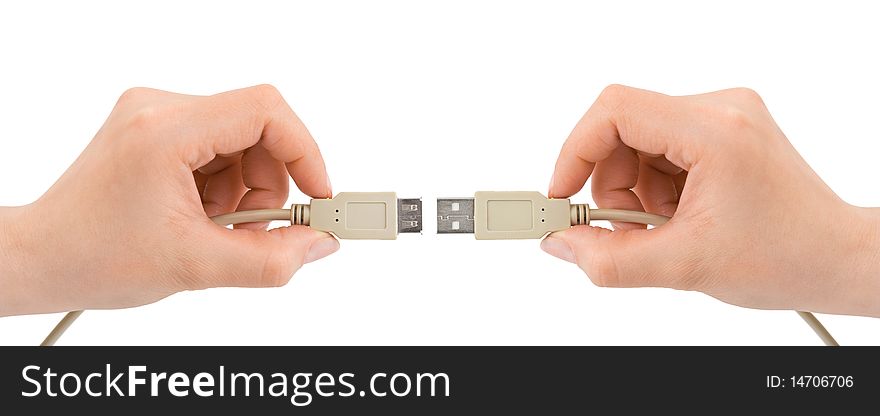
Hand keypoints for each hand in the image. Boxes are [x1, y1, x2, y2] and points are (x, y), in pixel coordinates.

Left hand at [0, 85, 338, 315]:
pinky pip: (220, 147)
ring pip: (241, 141)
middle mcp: (158, 108)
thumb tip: (318, 244)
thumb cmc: (93, 257)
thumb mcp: (195, 268)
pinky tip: (201, 215)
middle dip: (268, 184)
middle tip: (253, 228)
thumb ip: (270, 259)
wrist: (43, 258)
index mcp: (165, 130)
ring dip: (245, 190)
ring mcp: (156, 115)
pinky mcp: (157, 128)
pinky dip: (225, 185)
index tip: (318, 194)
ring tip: (214, 227)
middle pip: (257, 128)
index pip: (264, 110)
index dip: (305, 151)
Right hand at [541, 85, 879, 316]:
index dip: (575, 150)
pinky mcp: (721, 130)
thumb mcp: (685, 267)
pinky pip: (658, 149)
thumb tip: (562, 244)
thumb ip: (610, 260)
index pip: (616, 110)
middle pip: (622, 129)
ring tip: (665, 227)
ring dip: (634, 191)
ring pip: (637, 142)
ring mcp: (723, 116)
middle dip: (612, 185)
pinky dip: (653, 187)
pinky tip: (678, 215)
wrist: (835, 259)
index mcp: (715, 130)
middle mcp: (721, 109)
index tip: (562, 193)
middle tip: (628, 228)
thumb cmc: (787, 257)